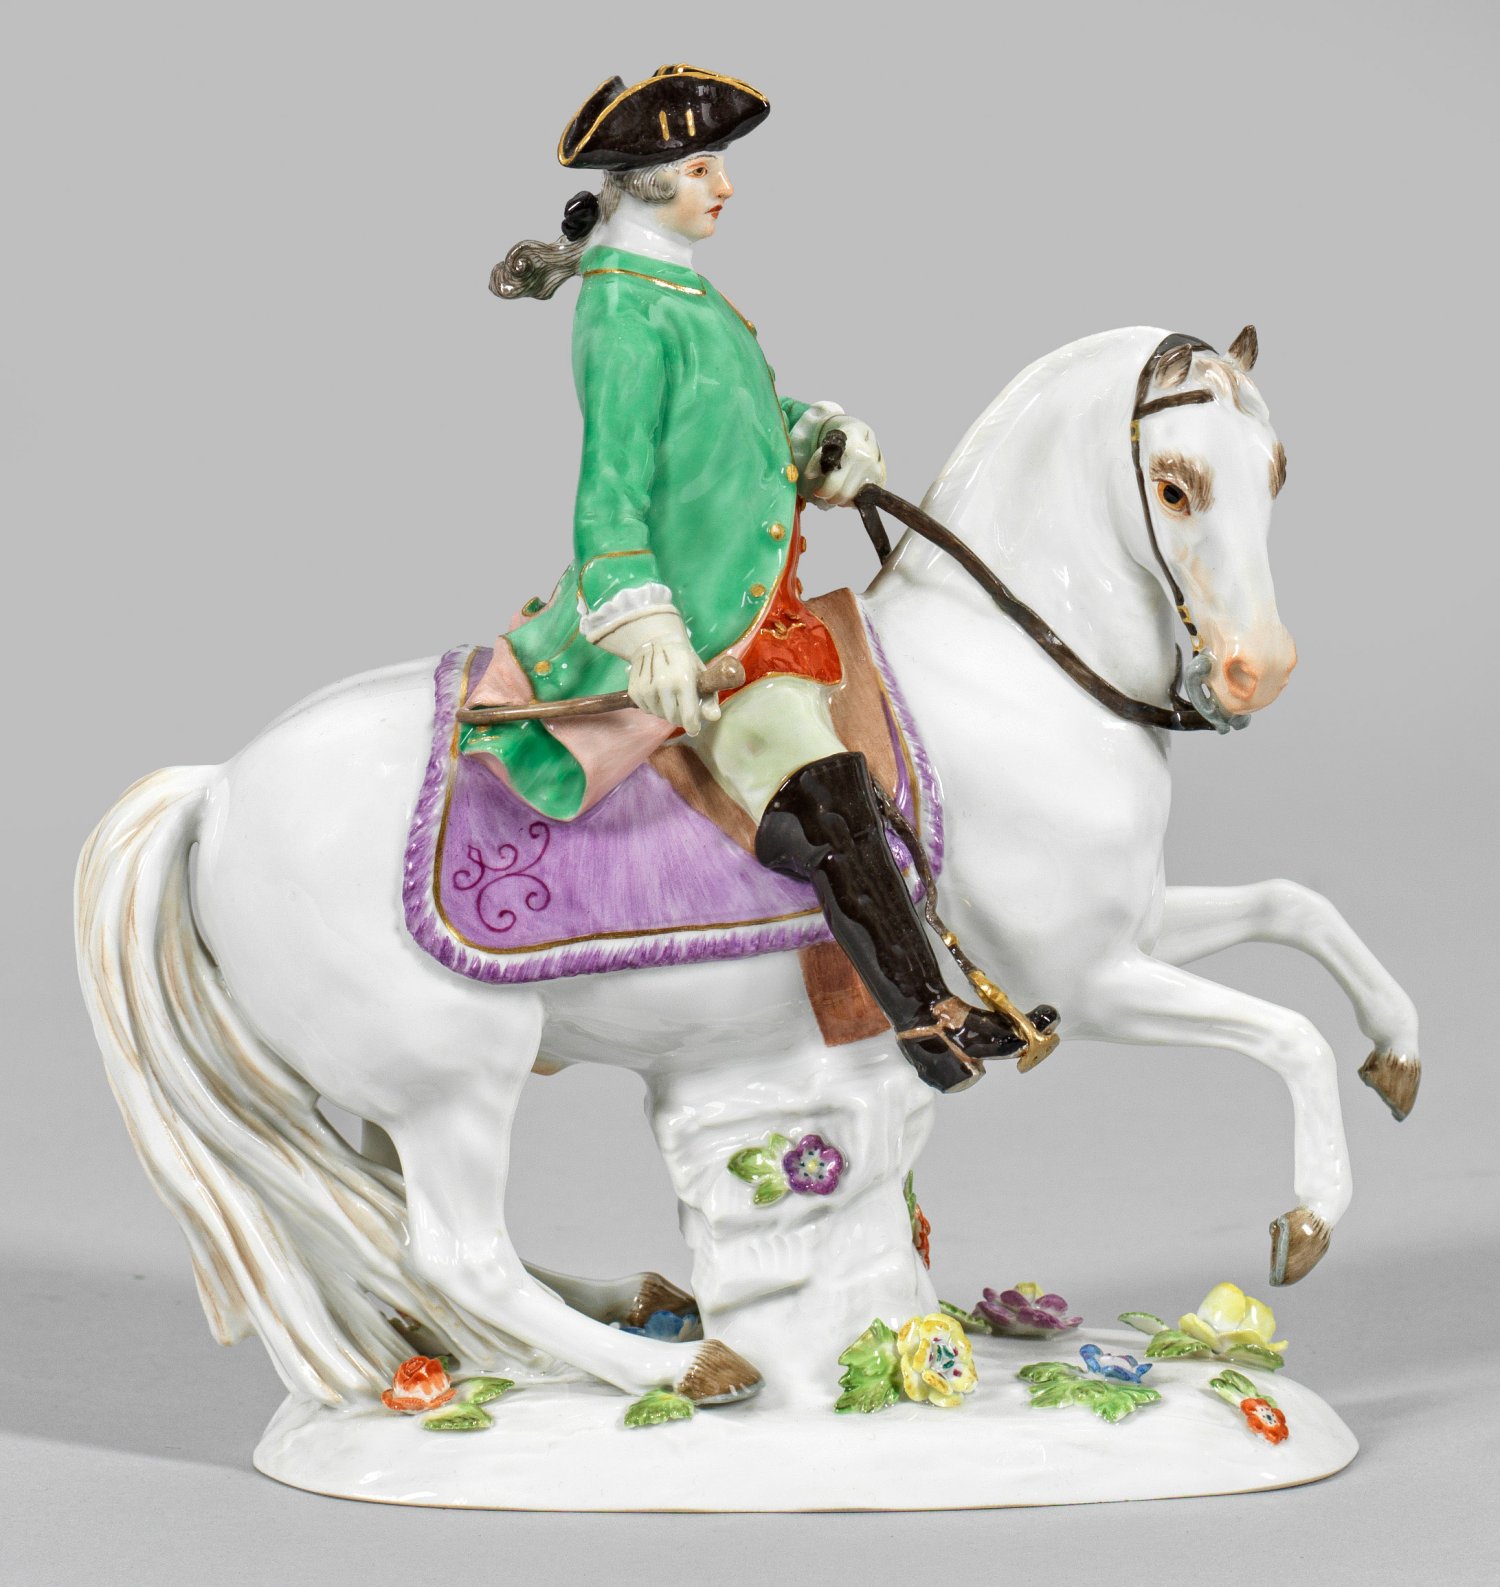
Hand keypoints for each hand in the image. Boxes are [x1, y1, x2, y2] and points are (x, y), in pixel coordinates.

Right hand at [592, 610, 719, 735]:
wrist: (656, 641)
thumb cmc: (685, 661)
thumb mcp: (701, 675)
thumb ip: (709, 698)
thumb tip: (714, 717)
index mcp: (683, 680)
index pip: (688, 715)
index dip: (693, 726)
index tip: (695, 728)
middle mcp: (662, 684)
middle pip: (672, 718)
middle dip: (680, 717)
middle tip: (683, 707)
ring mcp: (646, 688)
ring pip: (659, 715)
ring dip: (666, 711)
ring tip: (670, 695)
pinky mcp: (634, 690)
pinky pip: (646, 710)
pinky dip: (653, 706)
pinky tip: (657, 692)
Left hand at [802, 416, 885, 507]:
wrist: (860, 433)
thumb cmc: (840, 441)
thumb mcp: (827, 445)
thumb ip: (818, 459)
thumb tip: (810, 475)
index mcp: (852, 450)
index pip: (835, 482)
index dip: (824, 490)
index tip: (817, 492)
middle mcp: (866, 460)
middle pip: (844, 493)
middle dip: (830, 497)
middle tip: (824, 495)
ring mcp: (875, 470)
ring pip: (852, 498)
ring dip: (840, 500)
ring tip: (834, 493)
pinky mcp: (880, 478)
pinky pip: (862, 498)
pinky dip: (852, 500)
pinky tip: (846, 491)